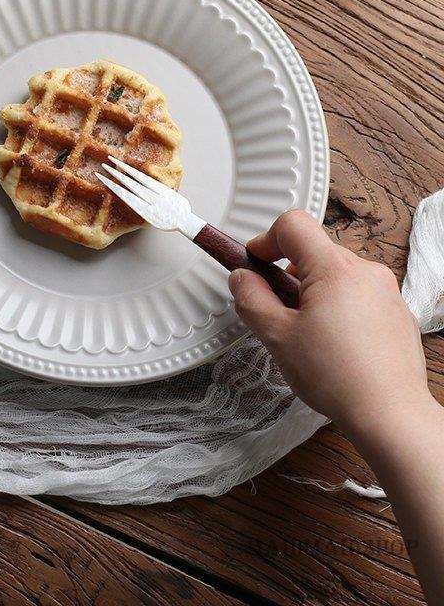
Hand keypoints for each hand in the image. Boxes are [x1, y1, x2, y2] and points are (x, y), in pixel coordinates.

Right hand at [228, 210, 430, 437]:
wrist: (390, 414)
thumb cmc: (339, 377)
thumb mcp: (276, 336)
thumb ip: (251, 299)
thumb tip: (242, 278)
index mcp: (334, 268)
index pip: (292, 225)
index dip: (264, 240)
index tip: (254, 262)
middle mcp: (365, 271)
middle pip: (313, 250)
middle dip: (287, 273)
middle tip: (274, 307)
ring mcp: (385, 291)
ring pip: (335, 274)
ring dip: (312, 291)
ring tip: (304, 332)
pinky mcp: (396, 312)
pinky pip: (357, 295)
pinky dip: (337, 307)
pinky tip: (331, 343)